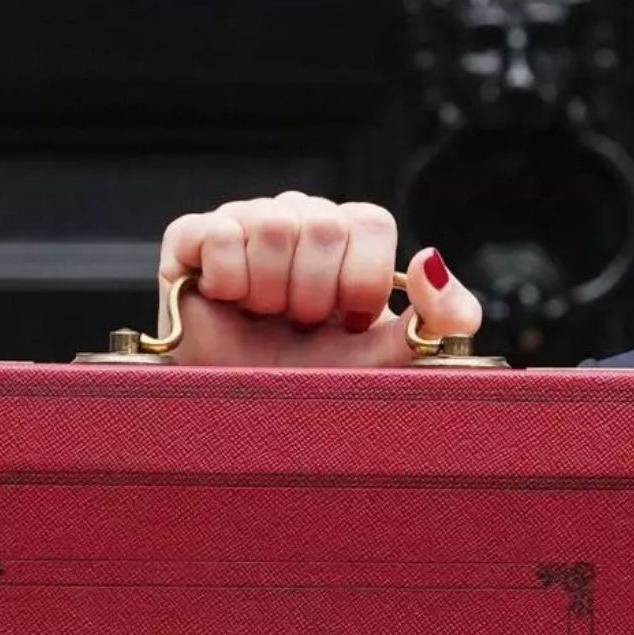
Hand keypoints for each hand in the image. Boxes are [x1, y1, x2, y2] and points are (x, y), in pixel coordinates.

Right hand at [155, 192, 482, 366]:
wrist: (249, 417)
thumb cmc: (320, 381)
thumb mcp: (396, 355)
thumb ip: (443, 314)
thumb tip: (432, 259)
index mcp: (350, 235)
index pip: (370, 222)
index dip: (361, 280)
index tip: (347, 321)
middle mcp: (300, 217)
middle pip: (323, 224)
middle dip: (316, 294)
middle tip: (301, 325)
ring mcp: (245, 221)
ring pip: (273, 227)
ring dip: (271, 292)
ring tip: (266, 318)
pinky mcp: (191, 237)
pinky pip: (218, 234)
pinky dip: (227, 281)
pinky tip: (229, 303)